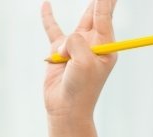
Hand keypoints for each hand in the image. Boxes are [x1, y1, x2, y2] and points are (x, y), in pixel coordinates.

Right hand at [41, 0, 118, 120]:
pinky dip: (48, 17)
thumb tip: (63, 43)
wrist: (66, 109)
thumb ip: (76, 42)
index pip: (105, 16)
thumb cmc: (81, 89)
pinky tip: (46, 5)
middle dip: (101, 0)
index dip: (105, 0)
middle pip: (97, 14)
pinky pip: (53, 29)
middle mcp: (93, 44)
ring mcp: (76, 46)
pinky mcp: (59, 51)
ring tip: (90, 14)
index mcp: (106, 47)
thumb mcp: (84, 62)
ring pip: (78, 23)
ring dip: (85, 12)